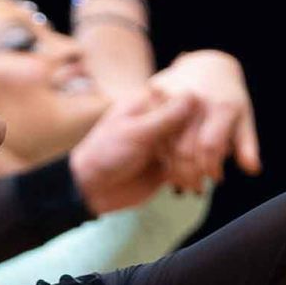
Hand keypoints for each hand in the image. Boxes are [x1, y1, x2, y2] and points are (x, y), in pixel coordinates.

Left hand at [69, 84, 196, 213]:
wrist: (91, 189)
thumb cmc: (105, 153)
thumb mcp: (136, 132)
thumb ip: (165, 117)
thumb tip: (194, 95)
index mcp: (149, 104)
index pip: (183, 102)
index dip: (191, 117)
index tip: (188, 132)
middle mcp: (160, 120)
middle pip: (190, 125)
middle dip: (190, 143)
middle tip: (174, 158)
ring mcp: (164, 143)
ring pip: (191, 146)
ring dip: (190, 161)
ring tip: (174, 172)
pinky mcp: (167, 165)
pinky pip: (187, 166)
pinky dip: (188, 174)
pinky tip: (184, 182)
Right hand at [148, 48, 262, 187]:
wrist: (207, 63)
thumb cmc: (229, 97)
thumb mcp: (244, 118)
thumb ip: (247, 146)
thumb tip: (253, 170)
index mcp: (220, 105)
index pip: (209, 147)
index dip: (211, 169)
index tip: (217, 178)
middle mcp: (195, 97)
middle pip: (185, 149)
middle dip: (190, 175)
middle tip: (196, 187)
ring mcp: (171, 93)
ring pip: (165, 144)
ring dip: (174, 169)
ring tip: (184, 182)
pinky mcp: (154, 92)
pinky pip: (153, 130)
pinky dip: (161, 152)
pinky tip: (170, 164)